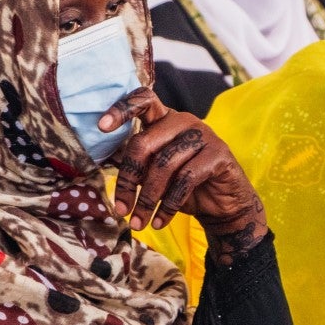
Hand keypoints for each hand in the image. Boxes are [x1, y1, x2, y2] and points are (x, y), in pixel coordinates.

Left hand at [100, 88, 266, 264]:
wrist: (223, 206)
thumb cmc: (184, 187)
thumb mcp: (154, 174)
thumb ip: (135, 163)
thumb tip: (103, 161)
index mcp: (165, 119)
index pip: (143, 100)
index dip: (121, 110)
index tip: (101, 127)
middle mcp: (184, 121)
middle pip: (144, 142)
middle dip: (128, 180)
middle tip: (121, 209)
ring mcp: (204, 135)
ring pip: (164, 164)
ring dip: (148, 199)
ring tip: (138, 223)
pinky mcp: (219, 154)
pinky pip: (186, 179)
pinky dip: (168, 205)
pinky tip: (160, 221)